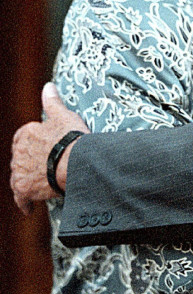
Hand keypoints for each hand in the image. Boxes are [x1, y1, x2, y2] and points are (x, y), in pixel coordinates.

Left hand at [10, 83, 88, 213]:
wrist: (74, 162)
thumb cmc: (70, 137)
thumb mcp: (62, 115)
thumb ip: (52, 101)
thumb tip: (48, 86)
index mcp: (25, 134)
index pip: (24, 138)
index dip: (35, 142)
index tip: (44, 147)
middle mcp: (17, 154)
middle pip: (21, 159)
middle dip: (31, 162)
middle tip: (46, 166)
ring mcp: (19, 172)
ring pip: (18, 177)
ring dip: (26, 180)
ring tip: (38, 183)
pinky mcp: (24, 189)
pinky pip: (20, 197)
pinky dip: (23, 202)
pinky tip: (27, 207)